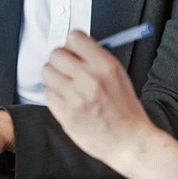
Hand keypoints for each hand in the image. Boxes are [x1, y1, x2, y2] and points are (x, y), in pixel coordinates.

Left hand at [43, 30, 156, 173]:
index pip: (74, 38)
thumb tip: (74, 48)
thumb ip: (96, 58)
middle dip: (60, 60)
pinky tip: (68, 102)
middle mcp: (89, 78)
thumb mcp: (119, 75)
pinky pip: (48, 95)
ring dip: (55, 78)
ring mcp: (76, 97)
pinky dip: (55, 97)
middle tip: (66, 69)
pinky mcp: (66, 115)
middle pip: (56, 54)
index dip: (72, 44)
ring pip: (47, 73)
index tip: (73, 51)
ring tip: (67, 87)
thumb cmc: (125, 110)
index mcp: (105, 65)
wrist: (130, 141)